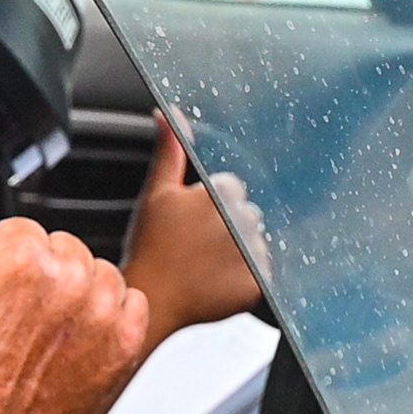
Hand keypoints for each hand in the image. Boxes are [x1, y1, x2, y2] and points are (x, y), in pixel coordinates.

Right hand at [0, 170, 147, 413]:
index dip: (4, 258)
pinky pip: (132, 300)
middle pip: (63, 246)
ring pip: (98, 270)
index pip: (23, 231)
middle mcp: (68, 281)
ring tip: (48, 322)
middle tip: (20, 310)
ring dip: (79, 289)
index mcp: (23, 259)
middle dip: (43, 271)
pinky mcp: (125, 340)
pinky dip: (113, 314)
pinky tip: (79, 333)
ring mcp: (101, 312)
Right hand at [120, 112, 264, 337]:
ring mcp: (252, 253)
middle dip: (227, 225)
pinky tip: (219, 280)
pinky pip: (262, 271)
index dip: (208, 204)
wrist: (151, 299)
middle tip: (196, 245)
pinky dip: (245, 276)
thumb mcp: (156, 193)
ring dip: (239, 250)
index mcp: (219, 193)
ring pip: (256, 241)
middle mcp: (241, 220)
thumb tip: (166, 113)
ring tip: (206, 264)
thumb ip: (169, 150)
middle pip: (246, 213)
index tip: (191, 222)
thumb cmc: (150, 247)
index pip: (231, 187)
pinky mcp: (260, 282)